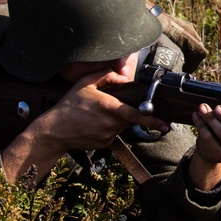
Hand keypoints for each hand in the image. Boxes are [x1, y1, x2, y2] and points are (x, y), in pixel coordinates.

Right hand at [1, 65, 169, 182]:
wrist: (54, 131)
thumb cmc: (69, 106)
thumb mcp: (85, 83)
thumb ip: (106, 76)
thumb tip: (123, 77)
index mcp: (110, 108)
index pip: (138, 115)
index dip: (154, 121)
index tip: (166, 125)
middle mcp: (112, 124)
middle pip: (130, 118)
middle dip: (126, 112)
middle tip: (109, 108)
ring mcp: (109, 136)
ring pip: (121, 125)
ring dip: (115, 119)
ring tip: (95, 115)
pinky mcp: (105, 144)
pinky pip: (113, 134)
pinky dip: (107, 128)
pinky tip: (93, 124)